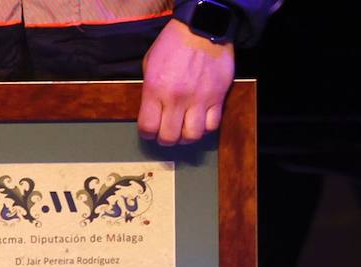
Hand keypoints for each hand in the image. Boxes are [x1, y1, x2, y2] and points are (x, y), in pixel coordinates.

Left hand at [139, 17, 234, 145]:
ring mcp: (199, 99)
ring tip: (185, 128)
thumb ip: (149, 90)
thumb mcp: (150, 64)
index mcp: (156, 90)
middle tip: (167, 132)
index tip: (150, 130)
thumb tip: (151, 111)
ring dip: (186, 137)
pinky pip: (212, 124)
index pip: (148, 128)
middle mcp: (177, 98)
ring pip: (192, 136)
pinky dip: (206, 127)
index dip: (147, 133)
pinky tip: (201, 120)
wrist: (202, 27)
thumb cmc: (172, 44)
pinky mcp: (218, 96)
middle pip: (169, 137)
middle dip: (166, 139)